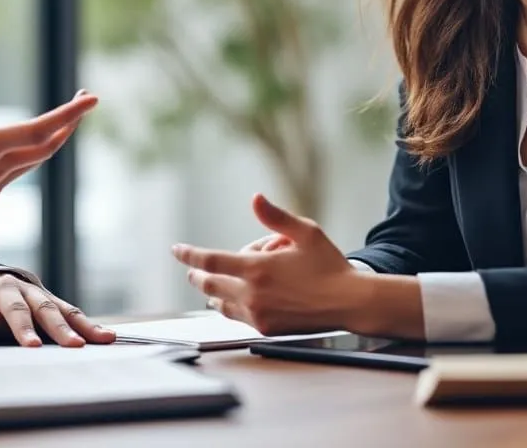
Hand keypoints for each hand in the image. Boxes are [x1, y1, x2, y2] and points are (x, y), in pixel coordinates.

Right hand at [0, 64, 97, 232]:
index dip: (69, 114)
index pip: (40, 130)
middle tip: (84, 99)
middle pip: (47, 146)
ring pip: (36, 160)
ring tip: (65, 117)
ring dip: (54, 137)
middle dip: (70, 122)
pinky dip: (34, 152)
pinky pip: (20, 170)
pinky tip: (27, 140)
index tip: (91, 98)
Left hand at [0, 273, 116, 349]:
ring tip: (104, 339)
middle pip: (46, 308)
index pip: (16, 310)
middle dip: (61, 328)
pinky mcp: (56, 306)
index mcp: (4, 290)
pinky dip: (90, 327)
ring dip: (85, 326)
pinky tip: (106, 338)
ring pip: (67, 310)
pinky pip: (74, 316)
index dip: (24, 328)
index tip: (33, 347)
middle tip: (74, 346)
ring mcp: (45, 297)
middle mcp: (28, 290)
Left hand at [172, 194, 364, 335]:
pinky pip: (237, 317)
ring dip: (212, 293)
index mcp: (257, 268)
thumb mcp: (305, 232)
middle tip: (191, 269)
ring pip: (220, 304)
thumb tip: (255, 199)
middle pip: (208, 285)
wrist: (350, 302)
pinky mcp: (266, 328)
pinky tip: (231, 301)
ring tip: (211, 284)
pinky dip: (229, 307)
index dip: (188, 255)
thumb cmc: (329, 264)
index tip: (176, 250)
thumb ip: (275, 217)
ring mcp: (258, 314)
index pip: (209, 261)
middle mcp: (252, 294)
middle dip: (196, 275)